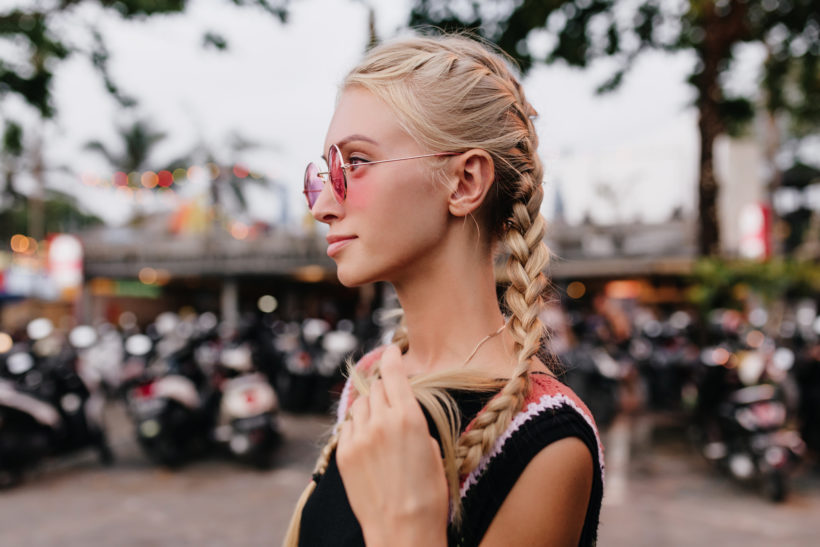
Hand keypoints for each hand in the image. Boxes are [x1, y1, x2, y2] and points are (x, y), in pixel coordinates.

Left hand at [336, 345, 448, 546]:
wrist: (402, 530)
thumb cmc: (429, 496)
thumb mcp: (433, 451)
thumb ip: (415, 424)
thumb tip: (403, 414)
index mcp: (408, 417)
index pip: (393, 373)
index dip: (391, 357)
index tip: (390, 350)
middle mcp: (380, 421)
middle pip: (376, 387)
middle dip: (384, 387)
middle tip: (390, 395)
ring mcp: (358, 437)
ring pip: (360, 405)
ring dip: (370, 406)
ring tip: (380, 422)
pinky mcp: (344, 454)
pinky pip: (348, 427)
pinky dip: (357, 426)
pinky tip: (368, 440)